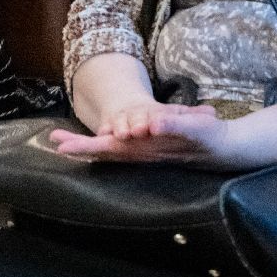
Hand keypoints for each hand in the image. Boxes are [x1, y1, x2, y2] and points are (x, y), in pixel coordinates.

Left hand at [51, 103, 236, 166]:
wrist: (222, 147)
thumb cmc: (207, 138)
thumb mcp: (193, 129)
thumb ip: (174, 126)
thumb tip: (151, 125)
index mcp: (146, 148)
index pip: (111, 148)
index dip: (87, 147)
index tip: (64, 148)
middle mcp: (141, 152)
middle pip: (104, 151)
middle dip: (79, 146)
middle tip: (55, 142)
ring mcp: (143, 150)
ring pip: (109, 149)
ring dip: (86, 146)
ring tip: (61, 141)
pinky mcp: (148, 146)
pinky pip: (120, 147)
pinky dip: (103, 145)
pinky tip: (94, 142)